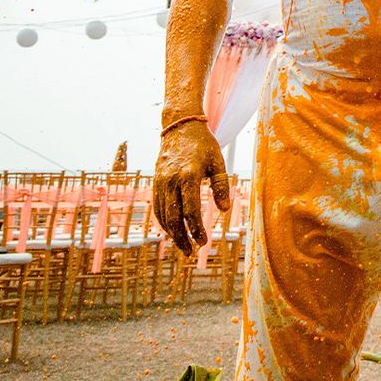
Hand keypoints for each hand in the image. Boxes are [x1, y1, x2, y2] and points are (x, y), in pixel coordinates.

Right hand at [154, 121, 230, 256]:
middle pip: (174, 217)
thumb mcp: (217, 161)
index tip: (204, 242)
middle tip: (191, 253)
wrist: (179, 126)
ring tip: (184, 246)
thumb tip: (224, 209)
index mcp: (188, 175)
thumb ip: (221, 185)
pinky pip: (158, 207)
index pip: (190, 210)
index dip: (196, 230)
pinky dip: (164, 222)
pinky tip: (173, 231)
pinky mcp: (156, 181)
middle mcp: (171, 180)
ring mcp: (161, 181)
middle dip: (182, 238)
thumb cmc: (203, 144)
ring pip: (164, 215)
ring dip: (172, 234)